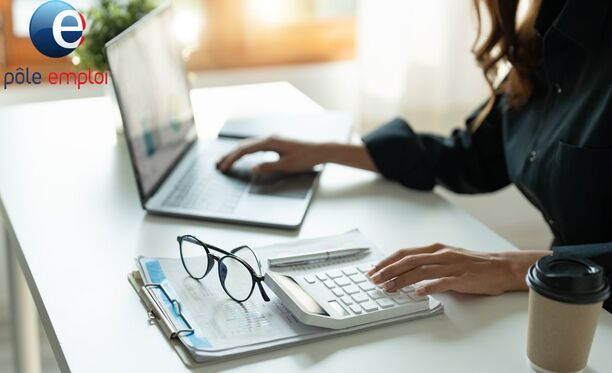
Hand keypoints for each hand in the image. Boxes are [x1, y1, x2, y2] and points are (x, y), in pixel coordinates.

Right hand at [216, 137, 322, 173]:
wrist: (320, 151)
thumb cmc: (305, 158)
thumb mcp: (286, 166)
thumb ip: (268, 166)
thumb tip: (253, 169)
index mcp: (270, 142)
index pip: (245, 150)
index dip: (233, 158)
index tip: (224, 167)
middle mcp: (270, 138)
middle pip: (244, 146)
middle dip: (230, 155)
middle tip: (218, 164)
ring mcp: (273, 140)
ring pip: (249, 145)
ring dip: (237, 153)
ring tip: (226, 160)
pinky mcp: (276, 143)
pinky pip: (256, 146)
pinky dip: (246, 151)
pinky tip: (243, 155)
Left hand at [367, 243, 549, 295]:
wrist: (502, 267)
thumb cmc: (474, 264)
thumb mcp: (448, 258)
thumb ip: (429, 263)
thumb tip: (407, 272)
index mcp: (436, 249)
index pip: (406, 253)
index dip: (388, 261)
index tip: (374, 269)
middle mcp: (441, 255)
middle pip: (409, 260)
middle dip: (389, 270)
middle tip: (375, 279)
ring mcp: (452, 266)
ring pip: (421, 271)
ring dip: (402, 279)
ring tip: (389, 287)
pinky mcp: (462, 278)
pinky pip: (443, 282)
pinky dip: (429, 287)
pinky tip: (418, 292)